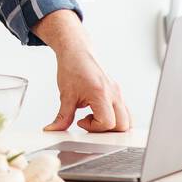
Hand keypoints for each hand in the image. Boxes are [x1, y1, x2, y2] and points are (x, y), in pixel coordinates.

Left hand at [33, 9, 131, 132]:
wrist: (77, 51)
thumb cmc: (72, 68)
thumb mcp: (65, 95)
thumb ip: (62, 117)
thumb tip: (53, 129)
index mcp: (101, 93)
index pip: (107, 123)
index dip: (93, 127)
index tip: (81, 121)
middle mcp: (114, 93)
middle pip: (122, 125)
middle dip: (105, 129)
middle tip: (89, 121)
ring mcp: (118, 92)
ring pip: (127, 119)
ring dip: (112, 124)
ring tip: (94, 116)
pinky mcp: (117, 91)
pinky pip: (124, 111)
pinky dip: (114, 116)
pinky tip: (98, 111)